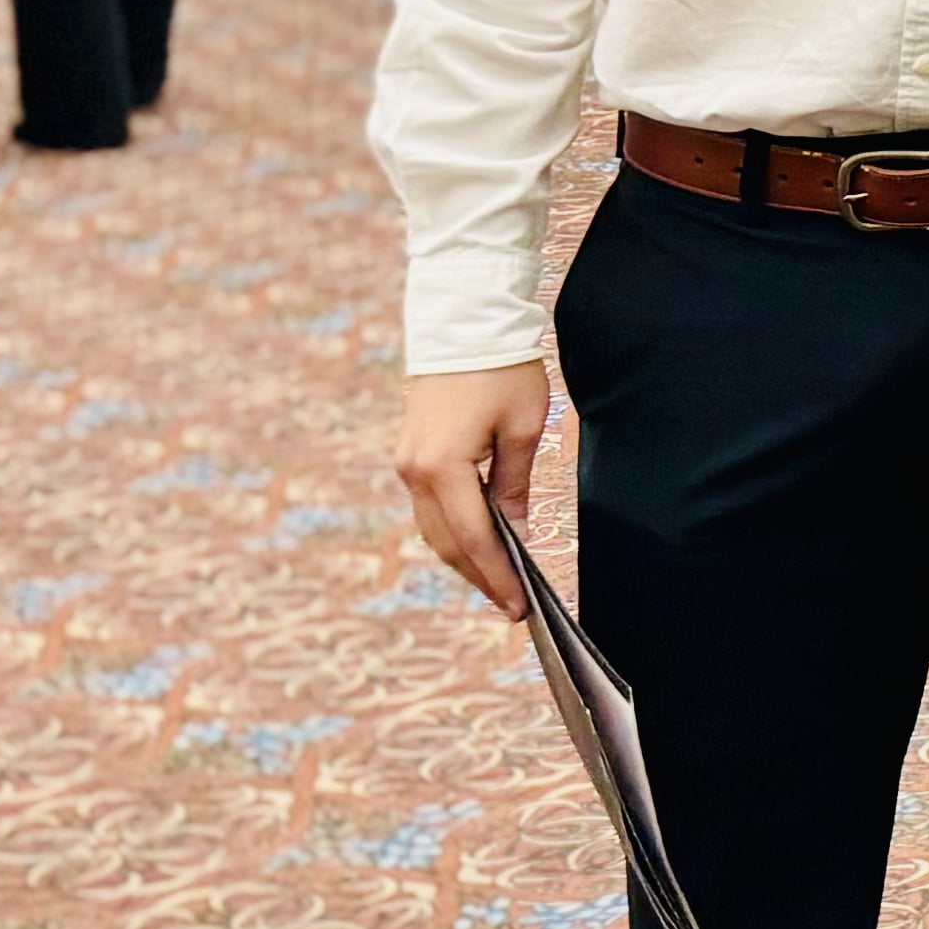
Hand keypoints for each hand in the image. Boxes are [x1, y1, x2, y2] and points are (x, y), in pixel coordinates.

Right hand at [396, 363, 553, 615]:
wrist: (461, 322)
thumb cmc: (501, 370)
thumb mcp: (521, 429)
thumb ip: (514, 484)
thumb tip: (517, 531)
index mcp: (442, 468)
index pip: (473, 538)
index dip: (497, 575)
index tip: (518, 606)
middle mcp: (414, 473)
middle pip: (447, 542)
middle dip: (480, 576)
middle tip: (512, 606)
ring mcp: (407, 465)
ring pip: (434, 529)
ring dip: (465, 557)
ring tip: (500, 582)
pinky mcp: (410, 455)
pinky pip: (430, 507)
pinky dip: (454, 531)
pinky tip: (482, 544)